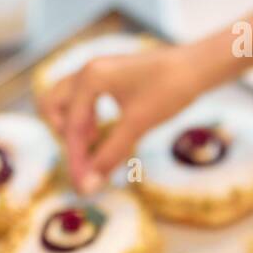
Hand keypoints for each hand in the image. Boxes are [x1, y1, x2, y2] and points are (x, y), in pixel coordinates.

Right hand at [40, 42, 209, 191]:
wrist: (199, 66)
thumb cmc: (170, 89)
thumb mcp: (138, 124)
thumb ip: (110, 154)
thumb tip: (89, 186)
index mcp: (90, 78)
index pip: (73, 127)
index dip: (77, 160)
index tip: (82, 187)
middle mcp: (89, 70)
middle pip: (53, 104)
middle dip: (64, 133)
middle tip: (84, 154)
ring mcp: (99, 69)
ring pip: (67, 98)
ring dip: (74, 124)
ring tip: (95, 141)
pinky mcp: (111, 74)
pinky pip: (85, 96)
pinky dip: (87, 115)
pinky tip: (103, 129)